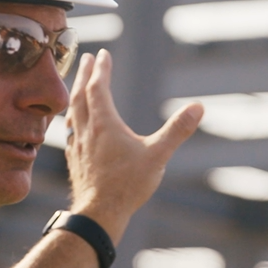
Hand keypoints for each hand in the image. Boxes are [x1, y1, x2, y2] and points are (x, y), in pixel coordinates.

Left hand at [64, 49, 202, 244]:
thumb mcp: (158, 156)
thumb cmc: (128, 185)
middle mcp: (85, 131)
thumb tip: (198, 107)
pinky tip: (74, 127)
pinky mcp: (74, 160)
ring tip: (77, 88)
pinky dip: (71, 120)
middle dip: (84, 75)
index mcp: (103, 124)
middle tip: (86, 60)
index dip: (100, 69)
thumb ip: (177, 130)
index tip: (102, 54)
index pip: (98, 88)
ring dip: (75, 95)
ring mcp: (77, 146)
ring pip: (72, 113)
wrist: (98, 213)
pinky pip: (69, 132)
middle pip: (80, 95)